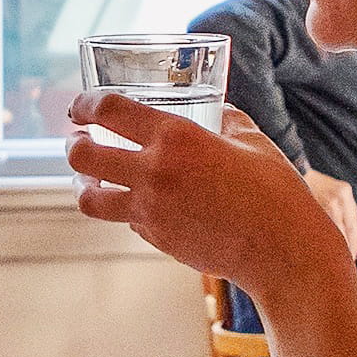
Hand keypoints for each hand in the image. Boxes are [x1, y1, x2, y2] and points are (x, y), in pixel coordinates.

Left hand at [72, 94, 356, 356]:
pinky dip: (126, 209)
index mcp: (176, 138)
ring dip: (84, 185)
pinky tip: (140, 203)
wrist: (283, 252)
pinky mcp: (157, 238)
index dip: (86, 103)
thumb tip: (216, 112)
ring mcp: (151, 211)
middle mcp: (154, 173)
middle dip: (73, 145)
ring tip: (90, 179)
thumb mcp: (252, 140)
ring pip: (90, 200)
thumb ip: (225, 120)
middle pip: (83, 156)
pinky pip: (127, 220)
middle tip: (77, 141)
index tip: (80, 106)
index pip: (109, 110)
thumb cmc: (275, 192)